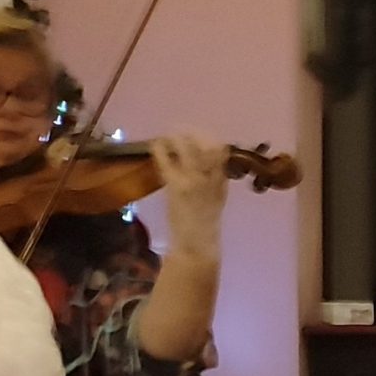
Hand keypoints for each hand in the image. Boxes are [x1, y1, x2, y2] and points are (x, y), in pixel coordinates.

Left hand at [151, 132, 228, 256]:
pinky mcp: (177, 185)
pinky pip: (166, 160)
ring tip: (167, 137)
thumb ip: (216, 181)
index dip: (209, 139)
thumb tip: (210, 165)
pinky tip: (154, 145)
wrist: (197, 244)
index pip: (220, 150)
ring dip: (175, 138)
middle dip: (190, 133)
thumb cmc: (205, 224)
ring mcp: (193, 179)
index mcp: (221, 180)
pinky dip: (159, 149)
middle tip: (178, 131)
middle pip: (203, 143)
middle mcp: (210, 177)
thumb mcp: (218, 200)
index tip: (199, 135)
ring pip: (185, 146)